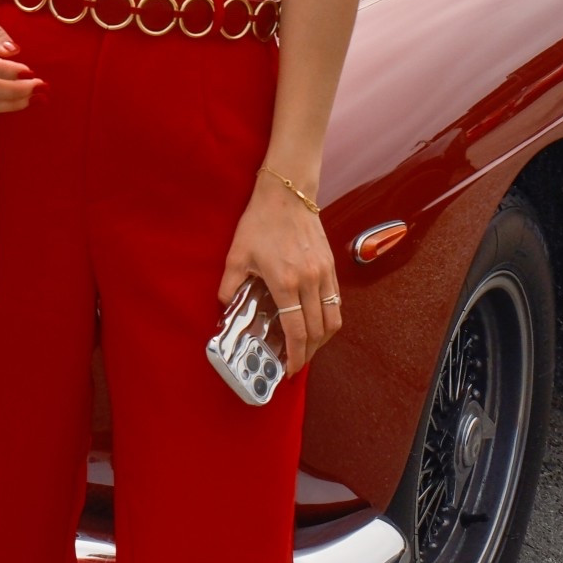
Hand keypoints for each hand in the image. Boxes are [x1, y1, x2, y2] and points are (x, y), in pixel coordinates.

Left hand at [219, 174, 340, 375]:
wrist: (287, 193)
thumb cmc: (260, 222)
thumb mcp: (236, 255)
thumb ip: (229, 285)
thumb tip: (226, 308)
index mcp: (285, 282)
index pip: (296, 331)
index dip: (295, 355)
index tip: (289, 369)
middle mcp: (309, 281)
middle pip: (317, 331)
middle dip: (308, 353)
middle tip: (296, 363)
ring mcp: (324, 273)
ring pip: (333, 319)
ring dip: (322, 339)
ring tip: (308, 347)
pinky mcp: (331, 265)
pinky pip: (336, 301)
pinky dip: (329, 318)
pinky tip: (316, 322)